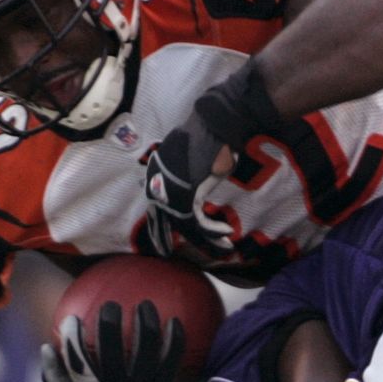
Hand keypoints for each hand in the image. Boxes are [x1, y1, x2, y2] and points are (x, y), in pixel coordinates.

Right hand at [41, 300, 185, 381]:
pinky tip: (174, 320)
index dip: (73, 335)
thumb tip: (45, 347)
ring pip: (146, 345)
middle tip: (111, 304)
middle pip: (112, 346)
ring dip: (146, 319)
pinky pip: (172, 357)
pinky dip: (175, 337)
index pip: (77, 358)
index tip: (73, 318)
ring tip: (145, 303)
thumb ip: (56, 380)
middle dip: (109, 319)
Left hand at [143, 115, 235, 257]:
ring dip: (206, 240)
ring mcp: (173, 192)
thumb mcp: (192, 160)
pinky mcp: (189, 197)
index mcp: (157, 175)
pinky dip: (214, 229)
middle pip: (162, 218)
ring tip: (221, 248)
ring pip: (186, 225)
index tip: (161, 234)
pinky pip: (200, 222)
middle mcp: (160, 185)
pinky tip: (227, 232)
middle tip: (164, 252)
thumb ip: (186, 173)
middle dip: (162, 237)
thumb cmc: (208, 140)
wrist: (214, 129)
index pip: (155, 204)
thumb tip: (191, 181)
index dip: (157, 222)